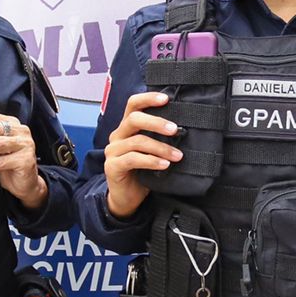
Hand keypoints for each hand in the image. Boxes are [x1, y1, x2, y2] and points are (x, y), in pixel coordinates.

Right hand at [102, 92, 180, 218]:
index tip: (166, 99)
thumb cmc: (141, 172)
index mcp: (126, 128)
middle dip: (156, 122)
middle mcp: (117, 136)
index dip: (148, 98)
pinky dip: (151, 161)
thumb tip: (183, 129)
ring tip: (177, 155)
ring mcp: (113, 151)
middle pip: (134, 119)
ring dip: (161, 147)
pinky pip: (133, 159)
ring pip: (137, 141)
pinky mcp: (112, 166)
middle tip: (175, 129)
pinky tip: (164, 165)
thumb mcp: (151, 151)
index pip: (133, 105)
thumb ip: (159, 138)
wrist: (127, 198)